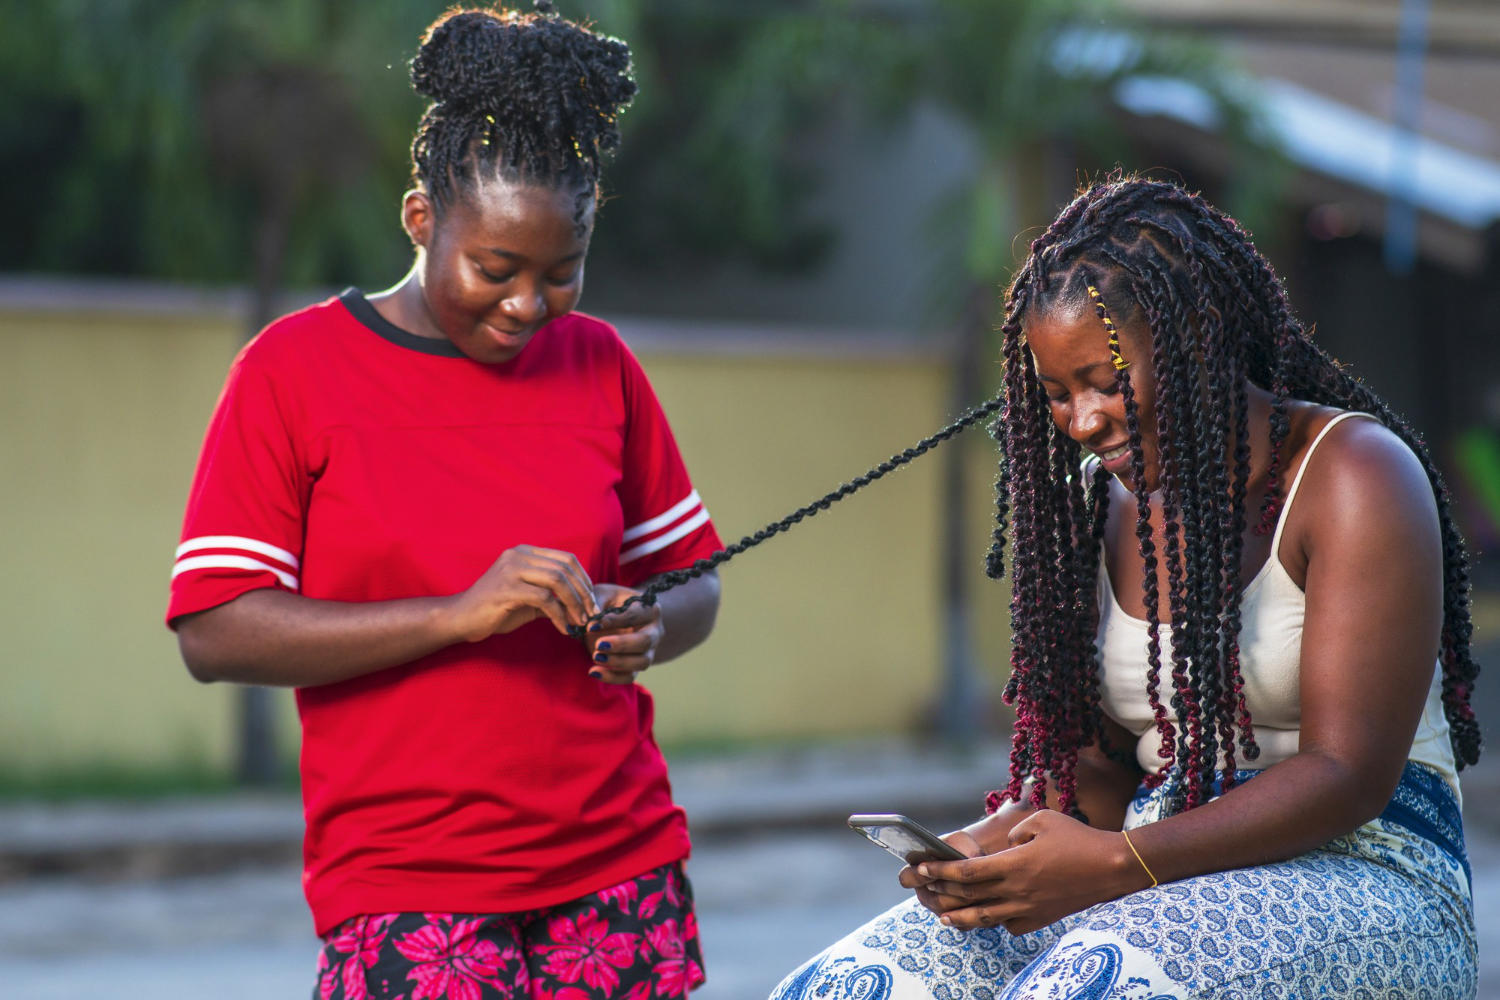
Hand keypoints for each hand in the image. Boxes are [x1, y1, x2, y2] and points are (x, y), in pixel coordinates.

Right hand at [446, 545, 598, 641]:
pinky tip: (563, 629)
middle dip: (584, 593)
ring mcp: (512, 570)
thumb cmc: (494, 610)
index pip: (566, 559)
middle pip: (565, 568)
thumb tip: (581, 605)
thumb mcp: (528, 600)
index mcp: (525, 553)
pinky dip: (559, 615)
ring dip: (575, 604)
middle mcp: (519, 555)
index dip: (584, 579)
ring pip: (557, 581)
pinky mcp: (507, 589)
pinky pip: (544, 599)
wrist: (460, 619)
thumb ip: (551, 596)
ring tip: (581, 622)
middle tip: (592, 614)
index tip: (592, 601)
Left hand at [585, 582, 663, 684]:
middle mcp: (654, 631)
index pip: (634, 616)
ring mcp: (649, 651)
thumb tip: (589, 620)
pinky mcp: (637, 665)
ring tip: (595, 657)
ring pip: (641, 662)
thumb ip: (596, 603)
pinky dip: (612, 678)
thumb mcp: (604, 595)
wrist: (619, 617)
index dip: (613, 621)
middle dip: (622, 645)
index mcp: (648, 609)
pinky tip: (593, 672)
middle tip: (599, 645)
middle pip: (645, 641)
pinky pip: (630, 676)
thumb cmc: (611, 602)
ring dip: (618, 662)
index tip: (591, 626)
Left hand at [907, 811, 1144, 934]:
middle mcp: (1016, 890)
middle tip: (919, 889)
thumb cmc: (1078, 838)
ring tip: (944, 916)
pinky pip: (1010, 924)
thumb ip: (1014, 832)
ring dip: (960, 917)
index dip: (941, 871)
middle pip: (969, 896)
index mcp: (1013, 864)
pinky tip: (987, 917)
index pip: (966, 872)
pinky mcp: (1041, 919)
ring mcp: (1028, 909)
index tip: (921, 868)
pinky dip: (994, 921)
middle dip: (940, 892)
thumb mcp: (1041, 820)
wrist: (1112, 868)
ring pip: (985, 918)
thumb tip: (1004, 847)